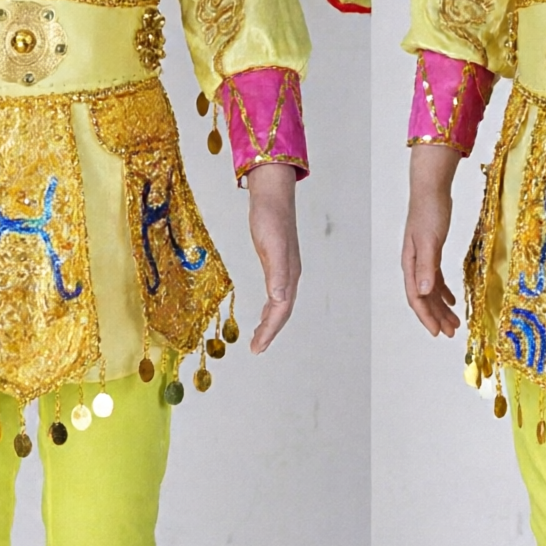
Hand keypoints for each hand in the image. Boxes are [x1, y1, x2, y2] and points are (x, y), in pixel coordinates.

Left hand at [244, 163, 299, 351]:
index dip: (270, 331)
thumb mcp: (272, 247)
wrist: (271, 196)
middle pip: (283, 311)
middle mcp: (289, 275)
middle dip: (271, 332)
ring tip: (259, 337)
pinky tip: (264, 309)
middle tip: (256, 349)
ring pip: (280, 303)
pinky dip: (270, 306)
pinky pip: (276, 292)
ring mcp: (284, 268)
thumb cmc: (270, 219)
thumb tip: (279, 300)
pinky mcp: (276, 261)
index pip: (281, 311)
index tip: (257, 348)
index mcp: (289, 275)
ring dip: (271, 321)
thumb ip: (277, 274)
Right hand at [403, 143, 461, 337]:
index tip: (438, 332)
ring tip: (455, 321)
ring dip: (441, 307)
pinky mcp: (431, 252)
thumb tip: (425, 293)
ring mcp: (422, 259)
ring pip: (430, 291)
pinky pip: (436, 279)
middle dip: (436, 317)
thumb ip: (427, 267)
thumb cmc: (429, 212)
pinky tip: (454, 299)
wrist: (430, 189)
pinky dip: (443, 292)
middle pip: (424, 298)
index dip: (427, 317)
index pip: (416, 297)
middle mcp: (414, 265)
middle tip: (451, 332)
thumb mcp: (430, 240)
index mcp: (411, 264)